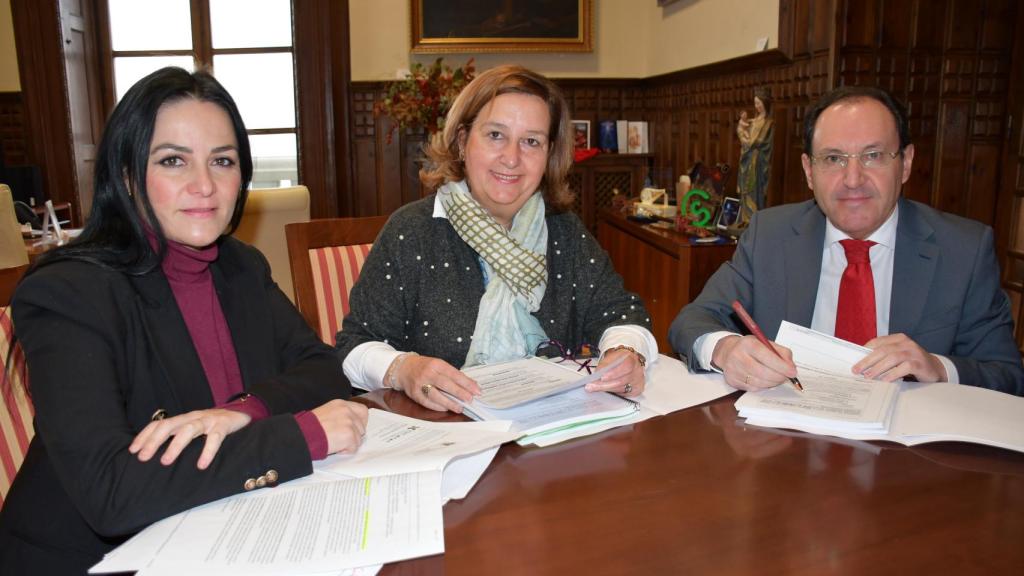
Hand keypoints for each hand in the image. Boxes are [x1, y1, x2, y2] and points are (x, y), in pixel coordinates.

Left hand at [129, 408, 251, 469]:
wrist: (242, 412)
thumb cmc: (214, 426)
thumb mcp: (194, 429)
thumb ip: (179, 437)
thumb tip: (158, 456)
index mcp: (183, 419)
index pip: (159, 424)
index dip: (145, 436)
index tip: (133, 451)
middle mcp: (193, 417)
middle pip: (169, 425)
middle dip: (153, 441)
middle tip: (143, 458)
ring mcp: (209, 420)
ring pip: (189, 429)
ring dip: (175, 445)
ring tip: (165, 461)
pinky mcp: (224, 425)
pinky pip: (215, 437)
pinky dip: (207, 451)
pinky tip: (202, 465)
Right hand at [311, 399, 368, 454]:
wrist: (302, 435)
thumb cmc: (309, 427)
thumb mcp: (325, 413)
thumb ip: (340, 416)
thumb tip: (348, 425)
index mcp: (341, 404)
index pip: (362, 410)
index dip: (360, 422)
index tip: (354, 429)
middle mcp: (347, 411)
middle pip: (362, 426)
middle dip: (355, 435)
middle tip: (343, 439)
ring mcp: (350, 423)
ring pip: (359, 438)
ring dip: (349, 443)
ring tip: (335, 443)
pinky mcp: (350, 435)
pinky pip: (354, 447)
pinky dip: (345, 451)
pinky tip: (335, 448)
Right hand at [390, 354, 480, 412]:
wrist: (403, 368)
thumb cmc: (425, 367)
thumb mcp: (439, 366)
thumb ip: (454, 375)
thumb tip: (471, 386)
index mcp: (436, 364)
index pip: (454, 374)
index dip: (466, 383)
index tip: (476, 390)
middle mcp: (428, 373)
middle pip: (445, 384)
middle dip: (460, 393)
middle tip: (470, 400)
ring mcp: (419, 384)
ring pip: (436, 395)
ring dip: (449, 403)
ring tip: (460, 408)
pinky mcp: (414, 393)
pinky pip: (427, 402)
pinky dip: (437, 406)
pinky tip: (446, 408)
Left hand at [585, 348, 645, 397]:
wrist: (629, 363)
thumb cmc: (619, 360)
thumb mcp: (612, 357)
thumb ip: (605, 365)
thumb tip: (597, 374)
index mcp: (632, 359)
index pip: (625, 367)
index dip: (614, 373)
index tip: (602, 377)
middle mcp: (638, 371)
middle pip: (621, 381)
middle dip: (605, 385)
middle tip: (591, 386)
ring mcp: (638, 382)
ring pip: (621, 389)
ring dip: (606, 389)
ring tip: (594, 389)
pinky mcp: (637, 390)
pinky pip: (623, 394)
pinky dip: (613, 393)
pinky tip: (604, 391)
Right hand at [712, 335, 796, 390]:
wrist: (728, 352)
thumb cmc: (751, 348)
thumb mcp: (766, 343)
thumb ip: (782, 353)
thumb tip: (791, 367)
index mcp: (748, 344)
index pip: (767, 356)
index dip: (782, 366)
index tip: (793, 372)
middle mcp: (738, 356)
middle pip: (763, 372)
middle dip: (779, 377)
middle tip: (786, 378)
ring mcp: (733, 369)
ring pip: (759, 382)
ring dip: (772, 383)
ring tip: (777, 378)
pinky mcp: (732, 380)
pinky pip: (753, 388)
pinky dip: (763, 386)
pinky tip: (765, 381)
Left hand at [854, 333, 946, 382]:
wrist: (935, 369)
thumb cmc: (912, 363)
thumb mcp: (898, 356)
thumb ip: (884, 356)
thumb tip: (862, 364)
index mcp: (898, 338)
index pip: (877, 342)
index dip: (864, 351)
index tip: (854, 360)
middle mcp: (906, 343)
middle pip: (882, 350)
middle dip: (867, 361)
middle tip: (856, 370)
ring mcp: (914, 352)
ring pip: (892, 358)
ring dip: (878, 368)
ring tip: (868, 376)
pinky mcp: (920, 363)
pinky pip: (904, 367)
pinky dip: (893, 374)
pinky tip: (885, 380)